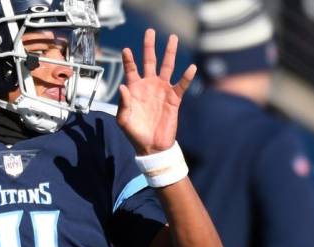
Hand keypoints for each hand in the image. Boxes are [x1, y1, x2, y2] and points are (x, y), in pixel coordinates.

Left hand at [116, 29, 195, 154]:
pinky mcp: (174, 98)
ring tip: (172, 38)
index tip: (126, 50)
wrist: (152, 146)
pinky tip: (190, 67)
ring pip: (167, 67)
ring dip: (169, 53)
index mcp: (134, 89)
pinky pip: (181, 85)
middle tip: (149, 32)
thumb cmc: (135, 133)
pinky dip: (186, 77)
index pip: (131, 70)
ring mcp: (162, 90)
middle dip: (149, 47)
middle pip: (149, 61)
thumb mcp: (123, 120)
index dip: (128, 59)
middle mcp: (149, 85)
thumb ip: (123, 103)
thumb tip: (123, 86)